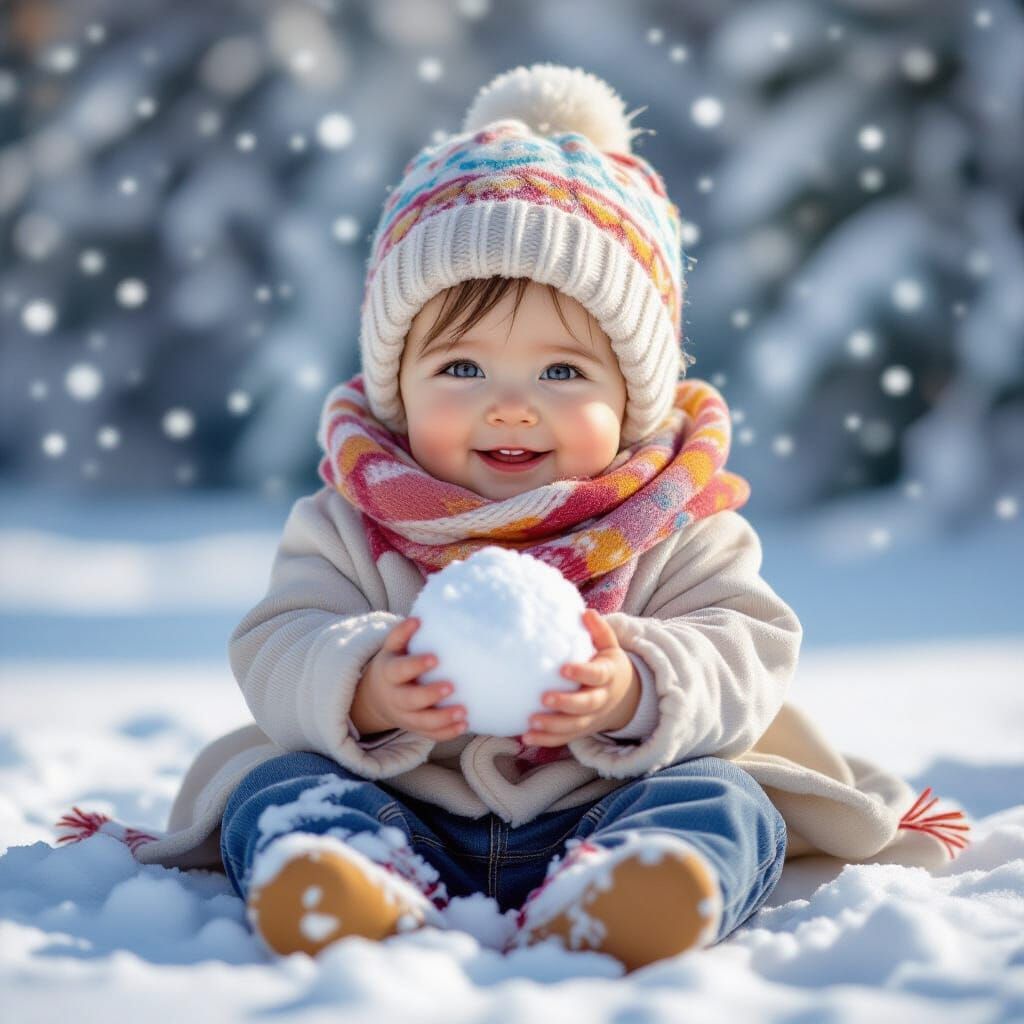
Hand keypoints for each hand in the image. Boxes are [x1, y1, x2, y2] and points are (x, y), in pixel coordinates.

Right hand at [350, 617, 468, 741]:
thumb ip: (402, 633)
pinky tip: (464, 725)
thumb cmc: (394, 663)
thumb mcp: (392, 647)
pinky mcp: (415, 727)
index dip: (415, 665)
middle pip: (409, 700)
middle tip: (451, 687)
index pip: (400, 670)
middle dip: (429, 695)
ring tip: (463, 712)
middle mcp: (395, 697)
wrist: (378, 695)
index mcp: (389, 673)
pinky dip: (447, 733)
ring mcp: (405, 715)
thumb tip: (419, 618)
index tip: (435, 658)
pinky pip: (431, 735)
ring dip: (442, 718)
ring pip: (421, 722)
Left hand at [522, 608, 640, 746]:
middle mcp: (600, 699)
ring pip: (573, 726)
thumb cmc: (608, 664)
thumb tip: (586, 612)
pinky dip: (545, 740)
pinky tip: (525, 737)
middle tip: (544, 698)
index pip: (597, 675)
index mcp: (608, 676)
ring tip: (531, 722)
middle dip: (566, 704)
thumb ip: (600, 631)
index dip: (582, 673)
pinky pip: (563, 738)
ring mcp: (590, 718)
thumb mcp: (610, 647)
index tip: (564, 669)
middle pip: (586, 705)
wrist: (625, 697)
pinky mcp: (580, 730)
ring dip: (553, 726)